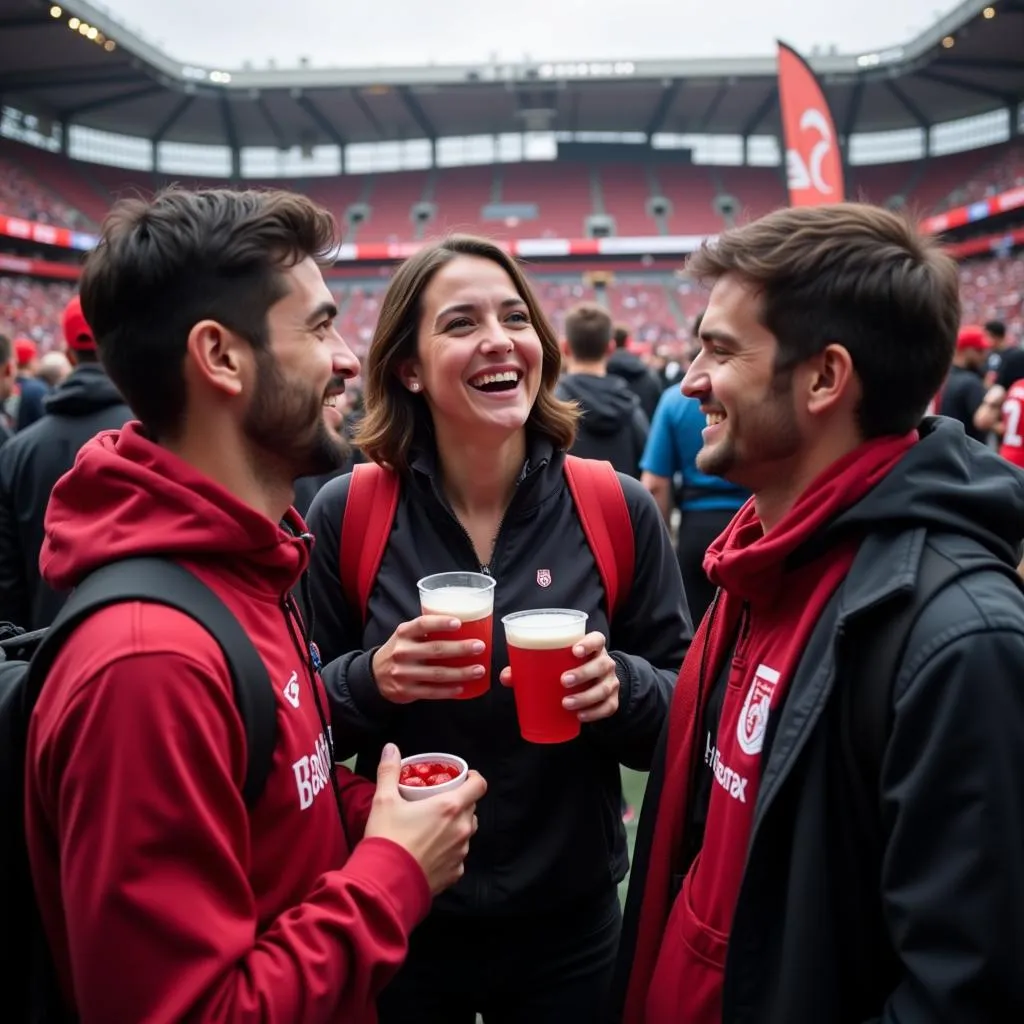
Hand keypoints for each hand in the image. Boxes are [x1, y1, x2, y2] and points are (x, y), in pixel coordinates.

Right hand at [364, 744, 486, 894]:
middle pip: (471, 808)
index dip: (473, 778)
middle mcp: (461, 829)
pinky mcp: (455, 874)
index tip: (462, 778)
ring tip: (435, 827)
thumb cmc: (387, 838)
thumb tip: (390, 747)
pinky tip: (431, 851)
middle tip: (439, 801)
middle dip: (460, 802)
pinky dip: (449, 850)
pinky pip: (458, 856)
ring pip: (466, 832)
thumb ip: (389, 771)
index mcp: (450, 807)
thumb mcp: (384, 800)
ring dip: (456, 826)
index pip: (478, 785)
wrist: (385, 883)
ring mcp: (460, 853)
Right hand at [371, 615, 485, 703]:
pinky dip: (448, 690)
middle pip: (435, 650)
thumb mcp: (405, 636)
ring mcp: (403, 673)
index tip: (458, 623)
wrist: (374, 675)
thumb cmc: (399, 650)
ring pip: (437, 673)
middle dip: (460, 649)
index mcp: (403, 633)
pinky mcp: (406, 691)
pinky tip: (462, 687)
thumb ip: (425, 630)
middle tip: (479, 647)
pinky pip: (431, 692)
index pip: (422, 624)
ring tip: (479, 670)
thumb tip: (463, 625)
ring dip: (461, 672)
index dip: (440, 623)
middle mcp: (402, 652)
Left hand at [499, 631, 619, 723]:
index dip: (589, 643)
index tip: (574, 651)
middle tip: (563, 681)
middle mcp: (606, 662)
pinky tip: (580, 717)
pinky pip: (608, 707)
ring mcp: (611, 682)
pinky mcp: (613, 700)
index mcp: (593, 648)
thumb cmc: (569, 667)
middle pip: (601, 665)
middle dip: (583, 673)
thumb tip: (506, 676)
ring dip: (586, 697)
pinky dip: (594, 713)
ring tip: (566, 704)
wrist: (596, 682)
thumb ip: (530, 666)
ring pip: (604, 688)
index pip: (597, 639)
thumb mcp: (556, 663)